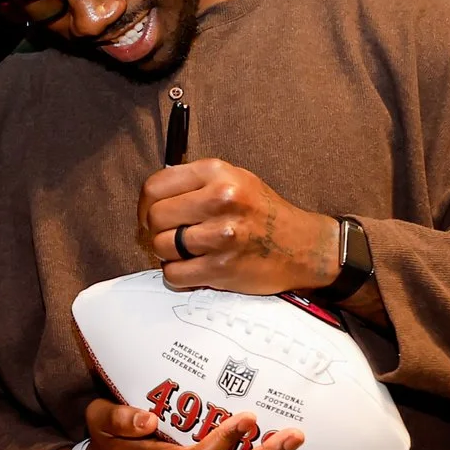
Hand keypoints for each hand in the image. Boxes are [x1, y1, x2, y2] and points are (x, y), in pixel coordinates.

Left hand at [139, 157, 340, 295]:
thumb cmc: (263, 214)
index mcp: (218, 173)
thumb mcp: (234, 179)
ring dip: (169, 255)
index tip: (152, 215)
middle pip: (155, 218)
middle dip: (158, 231)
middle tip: (173, 236)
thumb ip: (195, 183)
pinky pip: (174, 275)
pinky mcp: (221, 268)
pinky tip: (194, 268)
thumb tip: (152, 196)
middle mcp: (220, 200)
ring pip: (161, 247)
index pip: (154, 187)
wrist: (302, 246)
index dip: (146, 205)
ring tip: (189, 252)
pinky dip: (179, 276)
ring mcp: (221, 235)